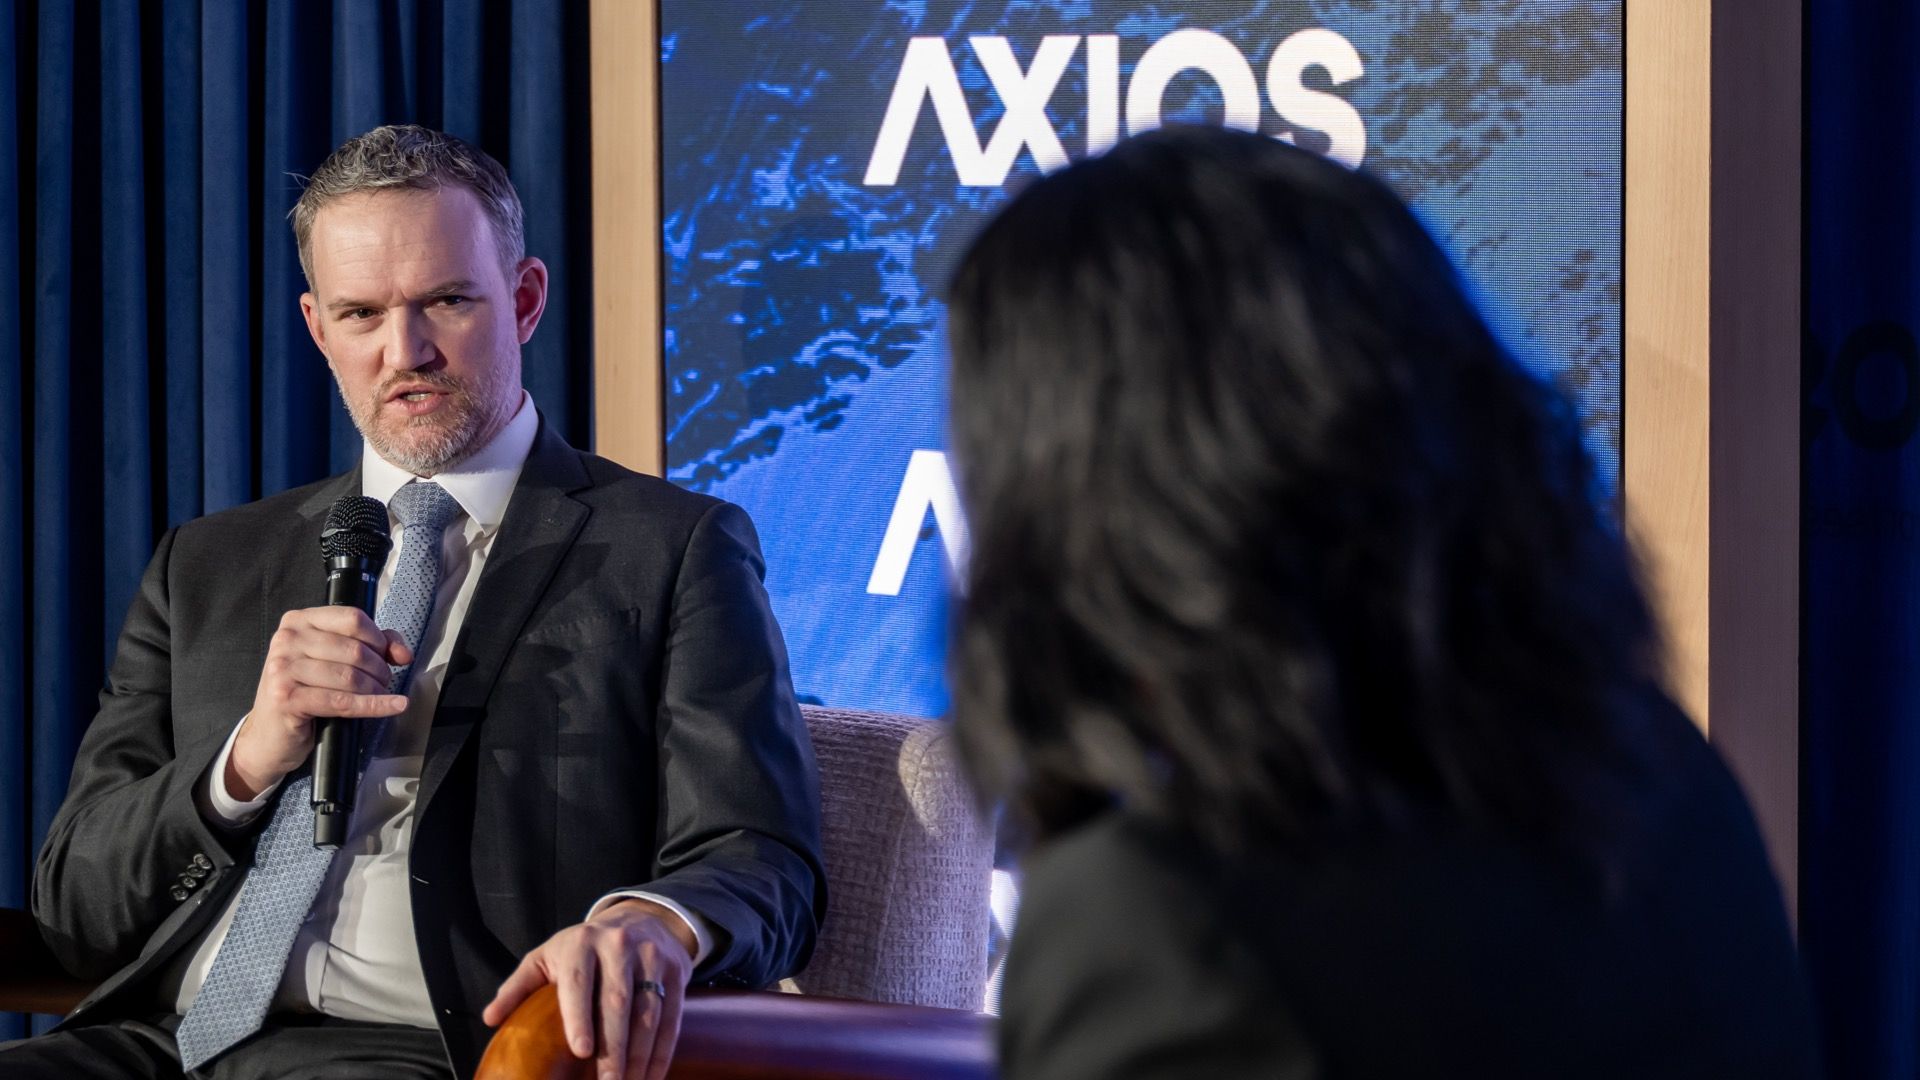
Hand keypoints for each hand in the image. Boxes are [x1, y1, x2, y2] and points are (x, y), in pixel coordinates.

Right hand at [230, 606, 412, 799]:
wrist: (270, 734)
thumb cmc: (305, 692)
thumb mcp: (334, 660)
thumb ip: (371, 646)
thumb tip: (402, 653)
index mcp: (298, 621)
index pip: (352, 618)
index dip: (378, 638)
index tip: (388, 655)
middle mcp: (287, 640)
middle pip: (354, 649)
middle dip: (379, 669)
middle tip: (383, 682)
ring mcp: (283, 668)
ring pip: (350, 676)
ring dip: (375, 689)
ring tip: (379, 695)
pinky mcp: (287, 698)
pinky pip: (342, 702)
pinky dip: (374, 705)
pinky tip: (395, 706)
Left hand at [483, 899, 694, 1079]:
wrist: (641, 918)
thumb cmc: (585, 947)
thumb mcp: (548, 955)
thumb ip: (519, 986)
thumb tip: (490, 1019)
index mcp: (580, 943)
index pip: (579, 981)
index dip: (579, 1016)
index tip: (581, 1050)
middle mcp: (618, 946)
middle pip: (618, 1002)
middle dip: (614, 1048)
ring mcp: (651, 957)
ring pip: (648, 1013)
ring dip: (640, 1056)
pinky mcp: (676, 972)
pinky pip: (671, 1017)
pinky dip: (662, 1052)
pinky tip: (651, 1076)